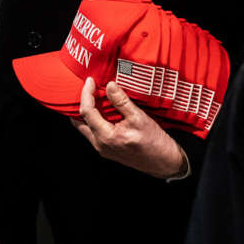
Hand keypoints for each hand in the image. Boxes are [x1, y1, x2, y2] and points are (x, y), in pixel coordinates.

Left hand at [71, 78, 186, 178]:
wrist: (164, 162)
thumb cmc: (155, 142)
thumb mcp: (139, 117)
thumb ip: (121, 101)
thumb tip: (109, 85)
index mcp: (106, 136)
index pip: (87, 112)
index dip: (86, 94)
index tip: (90, 81)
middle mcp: (100, 145)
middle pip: (79, 122)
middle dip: (81, 103)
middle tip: (88, 89)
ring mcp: (103, 149)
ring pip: (85, 128)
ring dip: (87, 112)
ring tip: (94, 97)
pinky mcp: (107, 149)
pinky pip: (93, 132)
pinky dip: (94, 119)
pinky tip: (102, 110)